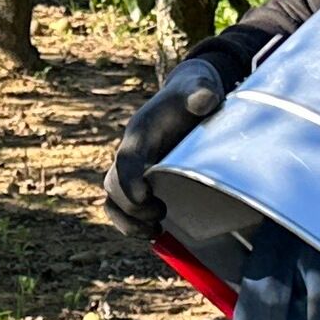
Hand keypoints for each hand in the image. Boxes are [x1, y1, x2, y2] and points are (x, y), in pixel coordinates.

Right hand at [104, 55, 226, 235]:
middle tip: (161, 214)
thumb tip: (205, 99)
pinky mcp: (143, 183)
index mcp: (140, 133)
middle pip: (114, 187)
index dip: (129, 180)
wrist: (188, 97)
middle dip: (132, 207)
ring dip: (128, 222)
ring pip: (114, 201)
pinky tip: (158, 233)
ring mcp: (135, 171)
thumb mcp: (199, 87)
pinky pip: (125, 208)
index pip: (126, 160)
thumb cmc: (192, 92)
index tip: (144, 197)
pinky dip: (134, 224)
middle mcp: (131, 154)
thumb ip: (200, 92)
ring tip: (155, 231)